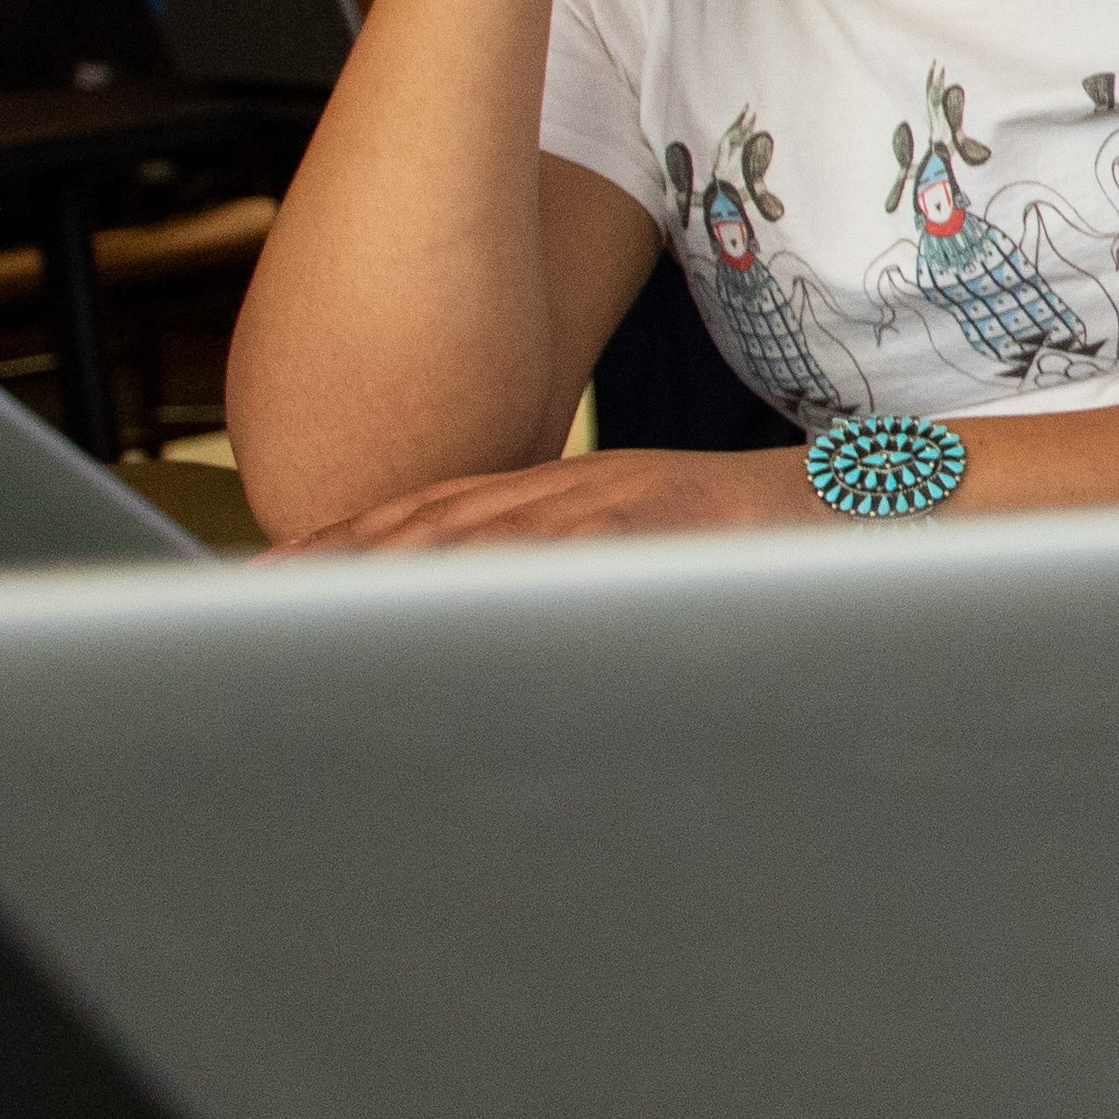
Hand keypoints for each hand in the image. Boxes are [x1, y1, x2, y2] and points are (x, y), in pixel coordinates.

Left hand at [270, 445, 829, 554]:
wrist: (866, 500)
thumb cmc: (757, 544)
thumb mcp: (647, 545)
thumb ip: (576, 569)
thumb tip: (508, 630)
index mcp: (565, 495)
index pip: (432, 517)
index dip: (345, 544)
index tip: (271, 578)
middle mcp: (573, 489)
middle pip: (430, 522)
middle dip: (335, 561)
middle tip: (251, 601)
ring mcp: (611, 501)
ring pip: (477, 534)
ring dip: (387, 568)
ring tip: (308, 607)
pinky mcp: (655, 518)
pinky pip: (560, 547)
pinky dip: (490, 574)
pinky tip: (434, 600)